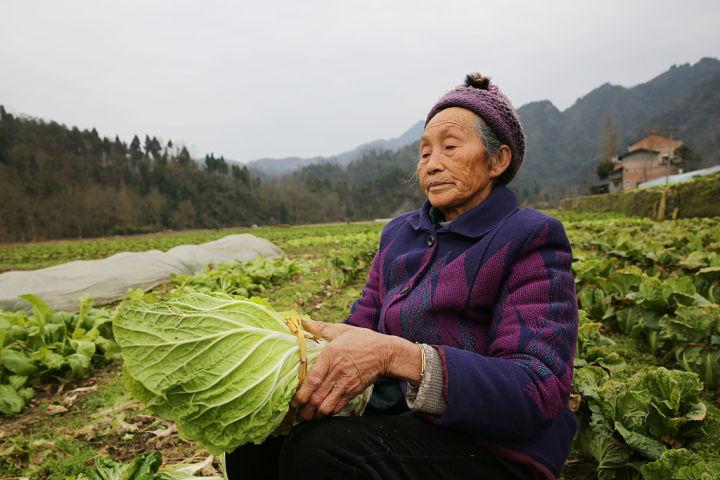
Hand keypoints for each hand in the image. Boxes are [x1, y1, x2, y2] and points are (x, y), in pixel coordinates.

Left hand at [291, 320, 420, 419]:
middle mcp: (337, 372)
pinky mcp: (353, 392)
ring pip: (326, 406)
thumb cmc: (362, 340)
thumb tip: (303, 322)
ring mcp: (346, 384)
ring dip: (315, 415)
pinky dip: (328, 413)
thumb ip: (320, 328)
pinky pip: (338, 407)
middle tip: (295, 414)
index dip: (301, 393)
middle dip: (304, 409)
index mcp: (331, 356)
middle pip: (317, 397)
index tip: (293, 401)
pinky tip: (320, 414)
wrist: (386, 353)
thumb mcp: (342, 330)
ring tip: (306, 418)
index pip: (313, 379)